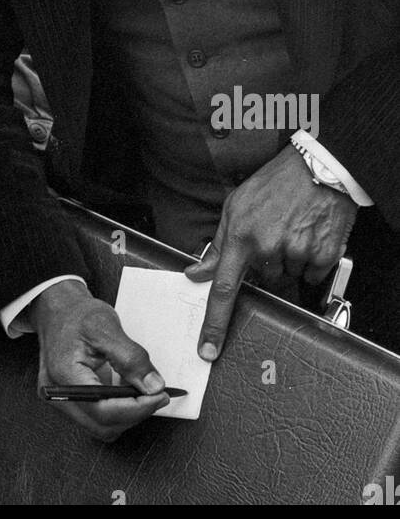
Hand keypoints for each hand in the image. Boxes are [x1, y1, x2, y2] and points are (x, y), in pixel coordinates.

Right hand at [29, 280, 170, 440]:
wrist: (59, 311)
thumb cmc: (77, 315)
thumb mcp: (106, 327)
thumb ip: (131, 357)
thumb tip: (153, 386)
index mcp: (64, 375)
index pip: (102, 410)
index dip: (135, 409)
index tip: (159, 396)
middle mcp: (58, 394)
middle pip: (102, 425)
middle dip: (134, 413)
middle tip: (156, 394)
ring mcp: (62, 401)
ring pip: (101, 427)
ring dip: (127, 414)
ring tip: (141, 390)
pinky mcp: (71, 402)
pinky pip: (98, 418)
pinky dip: (118, 410)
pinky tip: (127, 391)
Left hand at [185, 145, 356, 360]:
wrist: (317, 169)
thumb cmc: (275, 183)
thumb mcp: (236, 206)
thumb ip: (218, 245)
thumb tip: (196, 272)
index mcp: (242, 237)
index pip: (223, 289)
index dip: (214, 323)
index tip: (208, 349)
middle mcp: (268, 249)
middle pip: (263, 281)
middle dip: (266, 264)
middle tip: (274, 235)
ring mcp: (297, 254)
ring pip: (287, 277)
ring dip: (288, 261)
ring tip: (292, 229)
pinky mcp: (322, 256)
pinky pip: (311, 275)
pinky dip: (310, 261)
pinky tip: (308, 235)